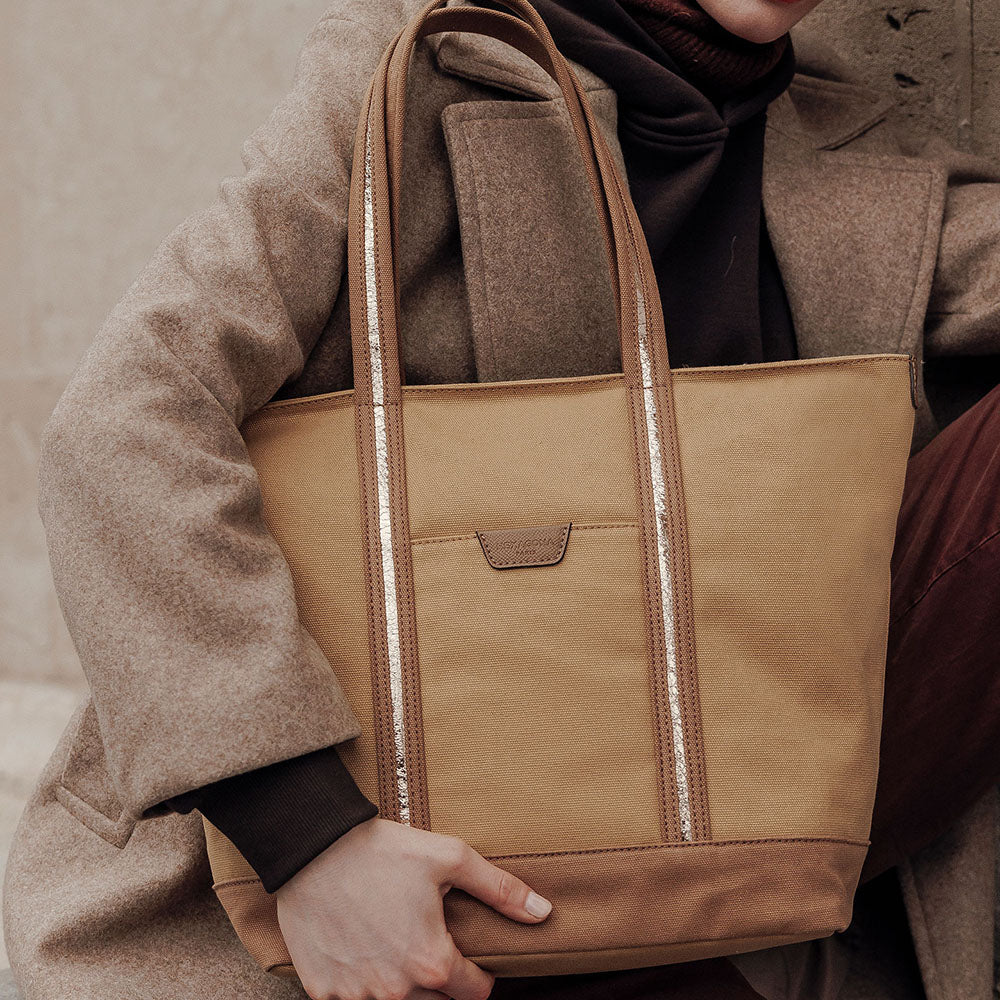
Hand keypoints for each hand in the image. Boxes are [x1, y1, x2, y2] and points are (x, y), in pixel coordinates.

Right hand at [275, 817, 552, 999]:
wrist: (314, 847)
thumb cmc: (384, 850)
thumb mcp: (450, 858)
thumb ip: (499, 890)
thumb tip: (544, 913)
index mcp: (432, 963)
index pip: (476, 993)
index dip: (479, 972)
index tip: (470, 952)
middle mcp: (396, 991)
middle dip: (441, 979)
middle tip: (428, 939)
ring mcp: (357, 997)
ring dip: (402, 982)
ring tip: (395, 940)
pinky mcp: (323, 992)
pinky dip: (363, 983)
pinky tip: (362, 948)